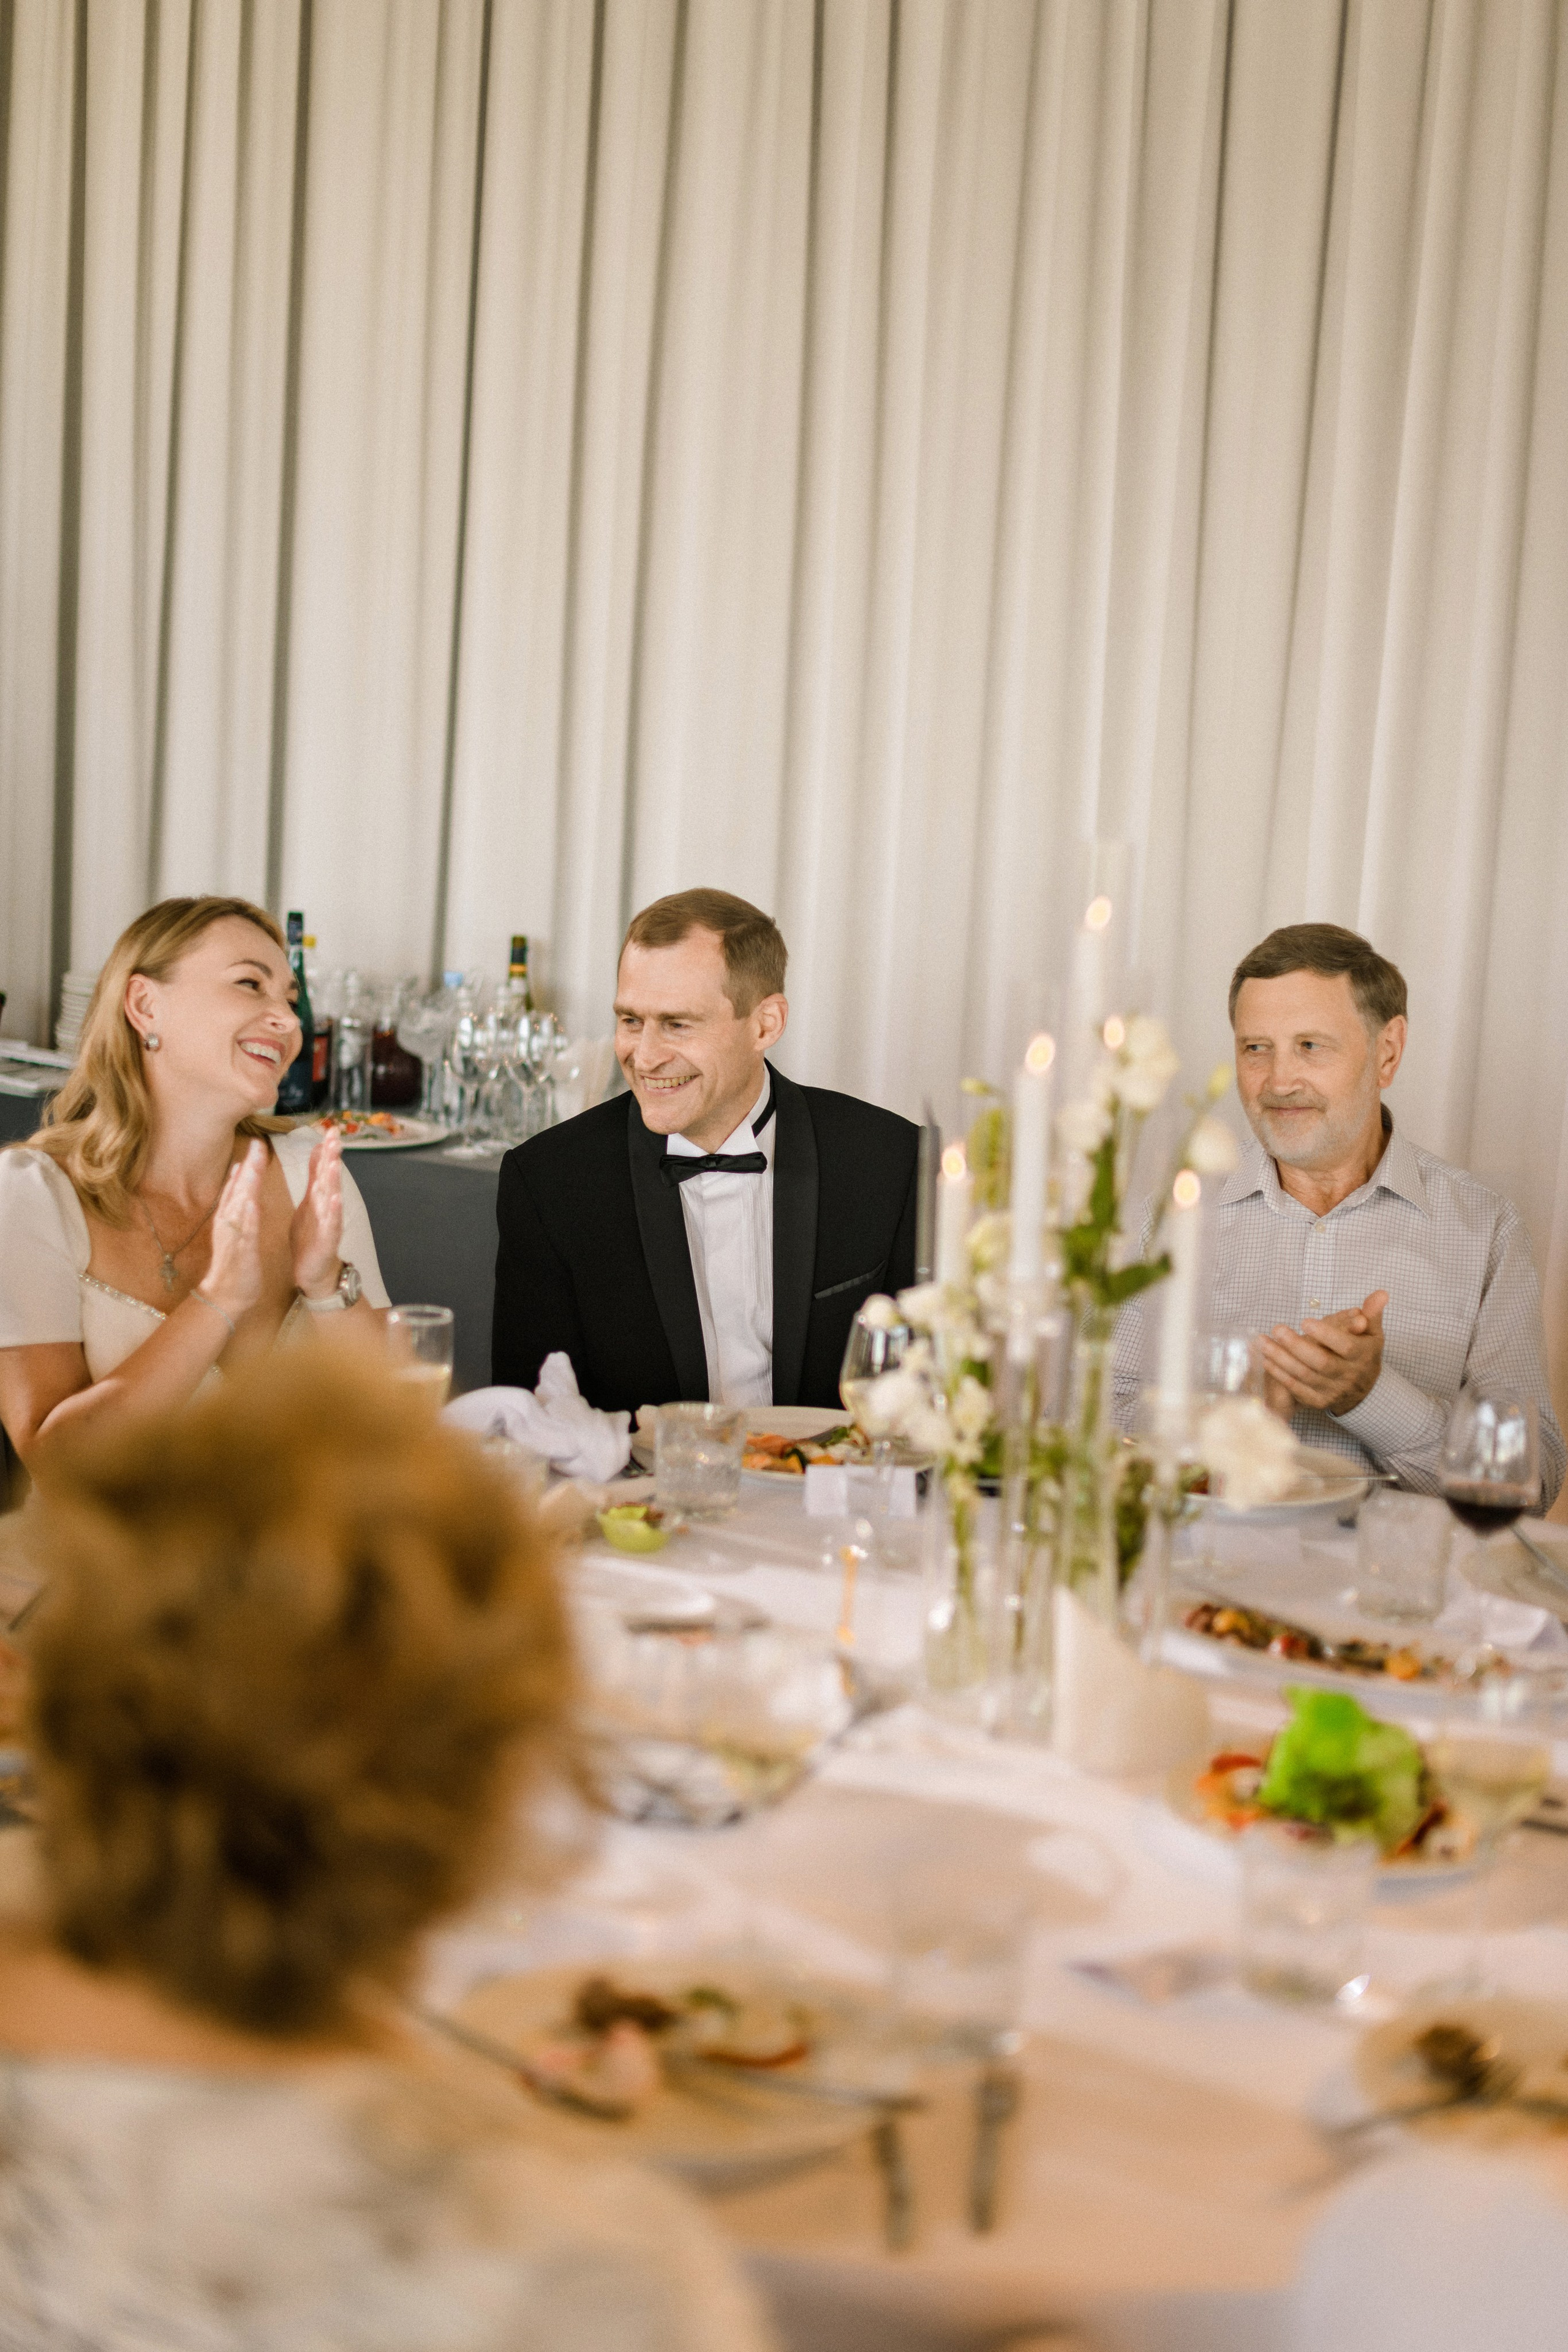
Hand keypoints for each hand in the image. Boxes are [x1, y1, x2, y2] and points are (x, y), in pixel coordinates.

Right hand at [201, 1142, 266, 1319]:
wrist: (226, 1293)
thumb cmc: (234, 1258)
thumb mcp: (235, 1222)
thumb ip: (235, 1197)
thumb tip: (237, 1171)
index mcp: (231, 1214)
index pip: (239, 1184)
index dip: (249, 1163)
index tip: (257, 1142)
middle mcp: (229, 1221)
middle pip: (238, 1190)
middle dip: (248, 1167)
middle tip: (256, 1144)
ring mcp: (233, 1236)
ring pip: (239, 1207)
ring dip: (246, 1186)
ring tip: (253, 1165)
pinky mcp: (240, 1252)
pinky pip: (244, 1233)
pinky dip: (247, 1217)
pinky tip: (252, 1203)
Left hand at [291, 1126, 345, 1299]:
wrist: (313, 1271)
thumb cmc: (310, 1236)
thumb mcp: (309, 1201)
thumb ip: (315, 1176)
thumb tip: (319, 1149)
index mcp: (318, 1196)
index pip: (323, 1168)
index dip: (327, 1149)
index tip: (330, 1129)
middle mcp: (326, 1206)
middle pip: (330, 1178)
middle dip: (333, 1158)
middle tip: (336, 1138)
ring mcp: (328, 1223)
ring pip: (332, 1198)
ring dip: (334, 1180)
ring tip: (334, 1163)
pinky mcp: (327, 1240)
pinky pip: (332, 1225)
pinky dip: (334, 1212)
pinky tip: (336, 1200)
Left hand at [1261, 1290, 1386, 1416]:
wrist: (1363, 1389)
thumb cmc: (1363, 1352)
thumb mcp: (1372, 1332)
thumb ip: (1372, 1313)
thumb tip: (1380, 1294)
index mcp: (1363, 1356)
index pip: (1346, 1347)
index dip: (1326, 1335)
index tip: (1305, 1321)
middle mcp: (1348, 1375)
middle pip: (1321, 1362)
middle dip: (1297, 1346)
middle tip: (1277, 1329)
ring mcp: (1333, 1390)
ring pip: (1305, 1375)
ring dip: (1281, 1359)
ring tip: (1263, 1342)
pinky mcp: (1318, 1401)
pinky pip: (1297, 1389)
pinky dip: (1280, 1375)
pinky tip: (1266, 1360)